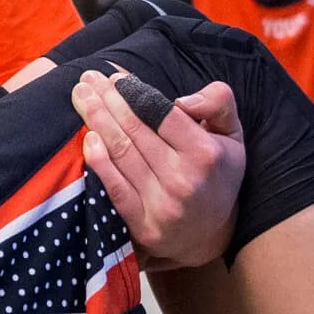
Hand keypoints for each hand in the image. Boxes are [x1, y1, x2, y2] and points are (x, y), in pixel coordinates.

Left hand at [72, 69, 243, 269]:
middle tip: (88, 79)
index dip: (135, 92)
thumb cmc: (216, 174)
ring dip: (96, 120)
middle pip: (135, 131)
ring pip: (121, 153)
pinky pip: (114, 187)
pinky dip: (98, 161)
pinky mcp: (143, 225)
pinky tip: (88, 137)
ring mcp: (162, 205)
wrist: (209, 234)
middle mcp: (184, 180)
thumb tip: (182, 101)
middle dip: (107, 100)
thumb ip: (218, 103)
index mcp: (205, 154)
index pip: (161, 114)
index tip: (116, 78)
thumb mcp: (232, 135)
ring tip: (82, 97)